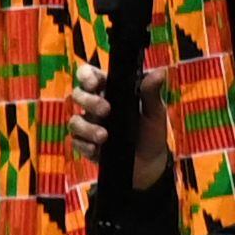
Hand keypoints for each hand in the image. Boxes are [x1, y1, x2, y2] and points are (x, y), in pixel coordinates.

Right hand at [70, 60, 171, 190]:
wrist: (151, 163)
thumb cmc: (151, 133)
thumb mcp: (155, 112)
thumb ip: (151, 92)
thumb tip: (160, 71)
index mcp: (109, 93)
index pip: (90, 76)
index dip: (86, 75)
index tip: (94, 82)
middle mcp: (94, 107)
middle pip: (77, 95)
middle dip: (88, 101)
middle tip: (106, 110)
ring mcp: (88, 126)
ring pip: (74, 120)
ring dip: (86, 127)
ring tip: (104, 136)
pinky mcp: (86, 145)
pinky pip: (76, 142)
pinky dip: (85, 145)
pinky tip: (97, 150)